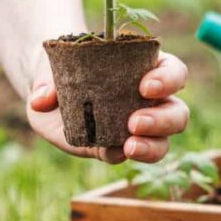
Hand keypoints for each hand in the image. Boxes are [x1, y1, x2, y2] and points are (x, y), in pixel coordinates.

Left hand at [27, 50, 188, 163]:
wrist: (47, 93)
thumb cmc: (62, 68)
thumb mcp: (53, 65)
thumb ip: (48, 78)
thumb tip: (43, 99)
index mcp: (145, 68)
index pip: (173, 71)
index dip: (168, 79)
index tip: (145, 86)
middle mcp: (148, 100)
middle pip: (176, 111)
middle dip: (162, 119)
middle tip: (134, 122)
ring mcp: (134, 127)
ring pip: (162, 141)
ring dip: (152, 146)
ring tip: (130, 146)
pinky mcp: (113, 147)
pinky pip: (126, 155)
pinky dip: (121, 155)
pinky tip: (111, 152)